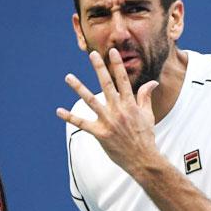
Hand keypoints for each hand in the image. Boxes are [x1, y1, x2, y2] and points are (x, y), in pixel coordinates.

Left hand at [56, 49, 160, 175]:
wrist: (143, 159)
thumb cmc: (145, 136)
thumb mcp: (148, 114)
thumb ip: (146, 97)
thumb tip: (152, 82)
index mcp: (130, 104)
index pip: (123, 80)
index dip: (117, 65)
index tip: (112, 52)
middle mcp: (118, 110)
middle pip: (107, 85)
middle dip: (100, 68)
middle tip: (92, 55)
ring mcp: (108, 121)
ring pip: (91, 101)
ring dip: (79, 88)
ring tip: (68, 77)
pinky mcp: (100, 134)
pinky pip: (82, 124)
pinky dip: (70, 117)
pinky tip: (59, 111)